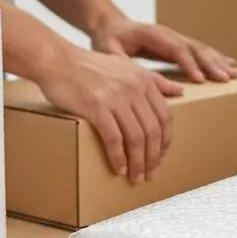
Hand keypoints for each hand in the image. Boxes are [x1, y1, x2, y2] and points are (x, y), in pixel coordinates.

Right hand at [38, 46, 183, 182]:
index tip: (161, 157)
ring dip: (137, 162)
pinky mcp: (96, 107)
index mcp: (143, 80)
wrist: (56, 60)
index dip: (165, 141)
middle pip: (152, 131)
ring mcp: (116, 97)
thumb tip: (180, 92)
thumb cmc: (88, 66)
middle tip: (149, 173)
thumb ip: (153, 79)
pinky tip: (118, 168)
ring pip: (136, 138)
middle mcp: (134, 88)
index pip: (164, 117)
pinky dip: (118, 157)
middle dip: (153, 157)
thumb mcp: (126, 66)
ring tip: (135, 177)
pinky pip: (114, 139)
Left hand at [91, 16, 236, 83]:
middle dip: (211, 63)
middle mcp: (167, 34)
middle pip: (194, 47)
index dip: (189, 64)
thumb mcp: (109, 51)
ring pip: (200, 48)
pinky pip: (198, 51)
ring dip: (217, 61)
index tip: (201, 79)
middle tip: (227, 78)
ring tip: (233, 73)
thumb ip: (126, 64)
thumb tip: (141, 78)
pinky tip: (229, 63)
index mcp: (153, 35)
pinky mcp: (176, 44)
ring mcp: (173, 38)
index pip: (176, 49)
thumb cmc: (107, 39)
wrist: (108, 24)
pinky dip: (215, 58)